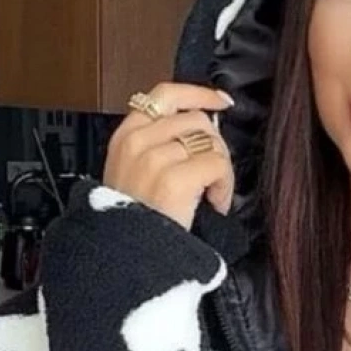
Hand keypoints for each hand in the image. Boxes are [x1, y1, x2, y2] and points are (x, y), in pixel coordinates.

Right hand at [104, 83, 235, 229]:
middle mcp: (137, 142)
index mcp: (126, 135)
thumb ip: (160, 143)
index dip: (199, 93)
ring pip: (210, 142)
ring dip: (221, 169)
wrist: (126, 257)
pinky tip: (214, 203)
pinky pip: (216, 165)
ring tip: (212, 192)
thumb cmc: (136, 219)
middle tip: (214, 172)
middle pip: (196, 119)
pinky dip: (224, 186)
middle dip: (215, 145)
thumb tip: (205, 124)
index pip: (166, 93)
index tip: (220, 101)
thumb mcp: (134, 172)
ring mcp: (153, 159)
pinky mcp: (173, 180)